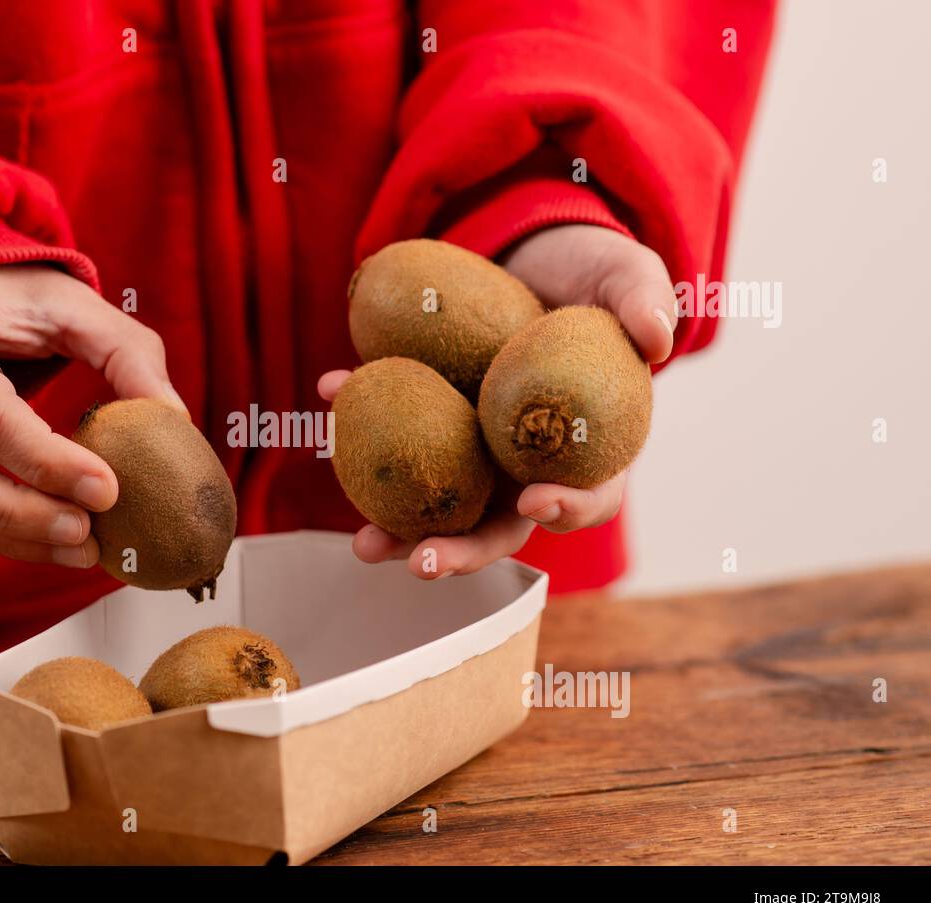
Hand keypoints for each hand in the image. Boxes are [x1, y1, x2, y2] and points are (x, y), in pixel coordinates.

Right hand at [0, 265, 184, 565]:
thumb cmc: (9, 293)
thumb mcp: (72, 302)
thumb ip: (127, 352)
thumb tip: (173, 421)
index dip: (45, 460)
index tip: (108, 489)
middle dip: (22, 515)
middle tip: (90, 535)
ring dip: (11, 537)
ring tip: (83, 549)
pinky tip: (51, 541)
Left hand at [321, 224, 674, 577]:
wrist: (532, 256)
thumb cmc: (592, 276)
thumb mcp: (625, 273)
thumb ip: (644, 299)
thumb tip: (656, 337)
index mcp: (590, 448)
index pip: (589, 495)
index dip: (567, 508)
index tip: (533, 502)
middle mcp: (528, 464)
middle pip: (502, 525)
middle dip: (463, 552)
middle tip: (422, 561)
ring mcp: (474, 448)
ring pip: (441, 503)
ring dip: (401, 530)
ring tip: (365, 544)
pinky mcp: (431, 420)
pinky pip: (395, 434)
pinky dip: (359, 421)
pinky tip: (330, 390)